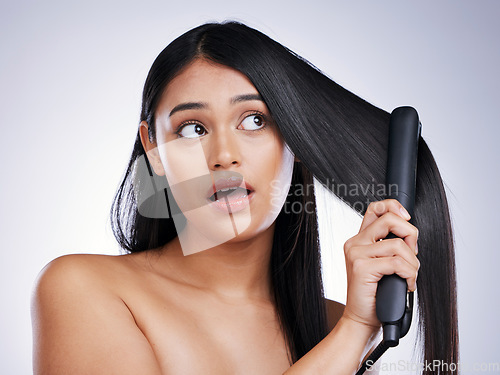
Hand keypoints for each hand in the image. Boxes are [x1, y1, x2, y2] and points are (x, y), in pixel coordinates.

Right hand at [342, 199, 419, 329]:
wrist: (362, 319)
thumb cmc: (375, 295)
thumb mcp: (383, 265)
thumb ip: (390, 247)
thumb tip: (411, 236)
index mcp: (359, 240)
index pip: (375, 209)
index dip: (393, 207)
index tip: (407, 219)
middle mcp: (355, 243)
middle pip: (390, 220)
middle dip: (411, 235)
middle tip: (413, 254)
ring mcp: (356, 254)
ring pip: (397, 244)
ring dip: (412, 263)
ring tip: (409, 276)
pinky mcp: (362, 267)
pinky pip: (397, 263)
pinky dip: (409, 274)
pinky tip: (407, 284)